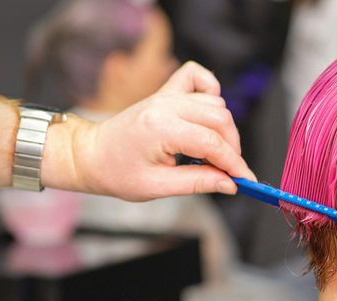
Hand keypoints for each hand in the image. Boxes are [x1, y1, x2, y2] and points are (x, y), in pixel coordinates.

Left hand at [64, 62, 255, 200]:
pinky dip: (211, 92)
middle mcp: (166, 105)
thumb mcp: (157, 186)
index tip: (245, 179)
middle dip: (231, 147)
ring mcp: (166, 96)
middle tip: (228, 171)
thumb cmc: (117, 172)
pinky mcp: (166, 92)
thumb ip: (198, 182)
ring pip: (215, 103)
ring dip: (223, 129)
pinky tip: (207, 115)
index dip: (234, 163)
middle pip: (220, 119)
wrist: (92, 155)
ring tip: (213, 153)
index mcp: (160, 128)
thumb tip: (230, 184)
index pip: (212, 142)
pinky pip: (198, 78)